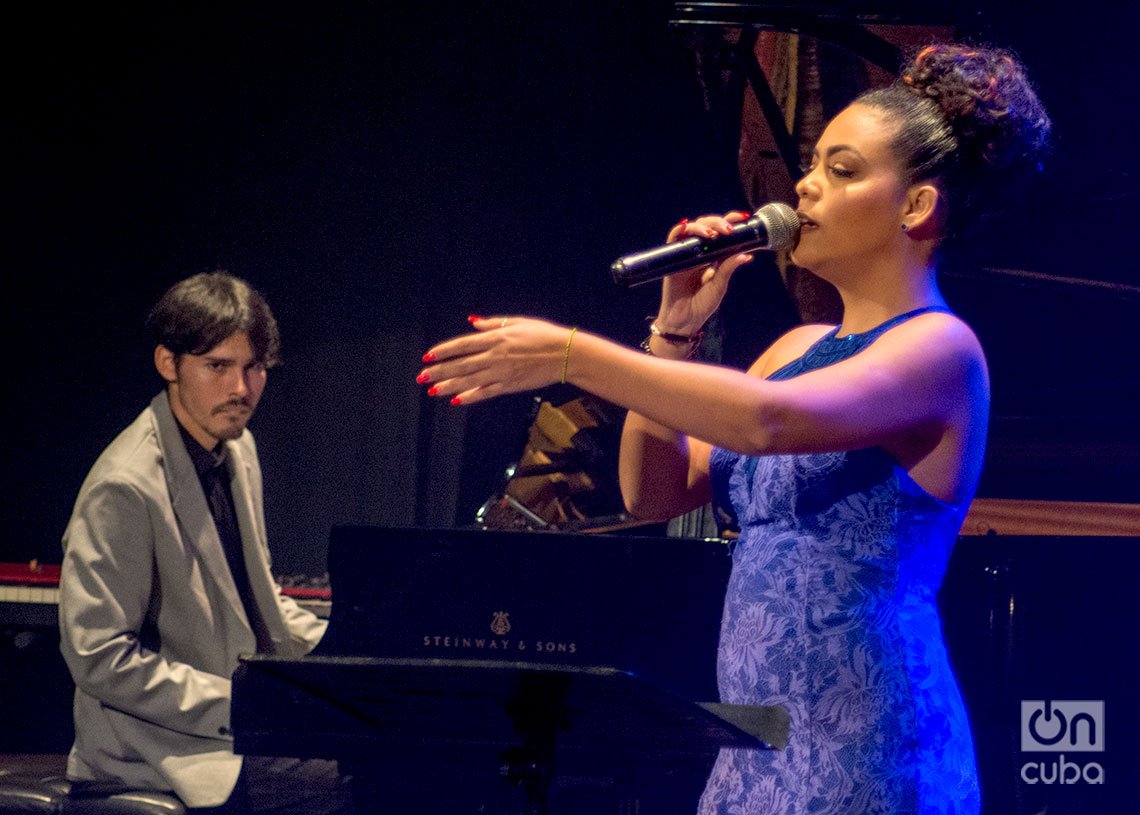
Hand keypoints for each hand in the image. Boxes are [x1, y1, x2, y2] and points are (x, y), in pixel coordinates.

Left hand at [417, 316, 572, 405]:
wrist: (565, 354)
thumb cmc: (543, 334)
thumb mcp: (517, 322)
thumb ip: (493, 324)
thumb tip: (472, 322)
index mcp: (496, 338)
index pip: (463, 345)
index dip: (444, 351)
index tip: (428, 356)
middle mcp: (495, 356)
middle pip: (461, 365)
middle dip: (439, 371)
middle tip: (422, 377)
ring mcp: (501, 372)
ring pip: (469, 381)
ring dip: (449, 386)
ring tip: (432, 390)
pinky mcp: (510, 385)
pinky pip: (486, 392)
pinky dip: (471, 397)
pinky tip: (457, 400)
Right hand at [656, 211, 754, 335]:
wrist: (684, 321)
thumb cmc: (702, 305)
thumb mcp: (719, 285)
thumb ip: (728, 268)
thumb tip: (747, 254)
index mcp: (713, 256)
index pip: (721, 233)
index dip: (730, 221)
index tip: (743, 217)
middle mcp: (699, 251)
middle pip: (707, 226)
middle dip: (718, 223)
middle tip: (729, 229)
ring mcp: (685, 254)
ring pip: (691, 229)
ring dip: (702, 226)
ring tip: (713, 234)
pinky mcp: (672, 259)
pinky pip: (673, 239)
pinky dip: (679, 230)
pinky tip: (686, 226)